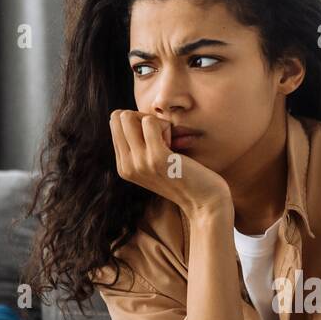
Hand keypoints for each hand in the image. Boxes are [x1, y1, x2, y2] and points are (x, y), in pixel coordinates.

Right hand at [109, 109, 230, 217]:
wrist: (205, 203)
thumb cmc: (186, 177)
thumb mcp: (155, 163)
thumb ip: (140, 146)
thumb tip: (128, 115)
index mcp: (124, 167)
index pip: (115, 123)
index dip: (138, 122)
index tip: (156, 140)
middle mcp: (127, 166)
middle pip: (119, 117)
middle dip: (142, 118)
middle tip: (163, 138)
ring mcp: (139, 163)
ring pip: (129, 117)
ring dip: (154, 123)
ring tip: (169, 142)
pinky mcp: (156, 158)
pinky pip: (150, 122)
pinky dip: (166, 126)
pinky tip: (175, 145)